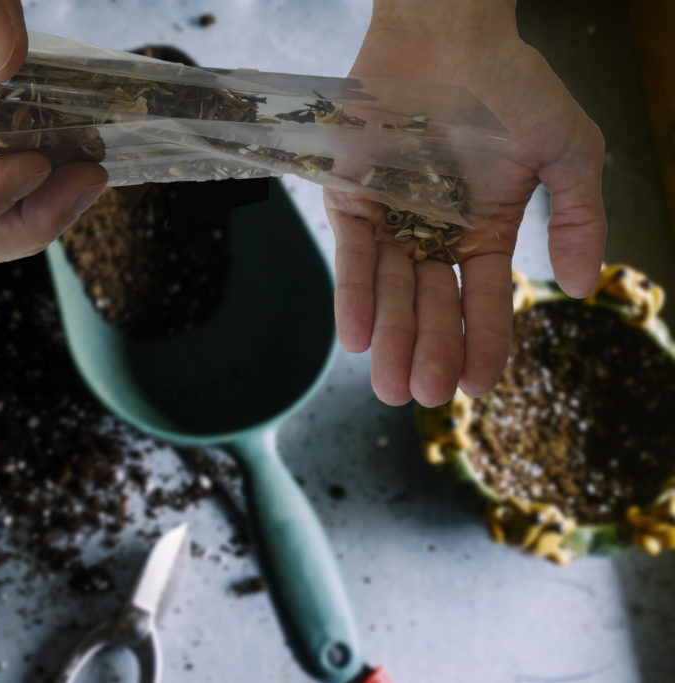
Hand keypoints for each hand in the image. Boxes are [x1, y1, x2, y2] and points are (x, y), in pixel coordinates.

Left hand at [325, 0, 605, 406]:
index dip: (481, 342)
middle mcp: (435, 233)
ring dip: (391, 337)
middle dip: (430, 351)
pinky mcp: (351, 198)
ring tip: (391, 384)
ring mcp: (391, 219)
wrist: (448, 33)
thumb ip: (580, 217)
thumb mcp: (567, 151)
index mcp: (485, 229)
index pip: (483, 299)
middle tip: (426, 395)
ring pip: (389, 290)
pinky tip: (359, 337)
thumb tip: (585, 288)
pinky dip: (354, 294)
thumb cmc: (510, 85)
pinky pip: (352, 255)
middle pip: (431, 305)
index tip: (476, 387)